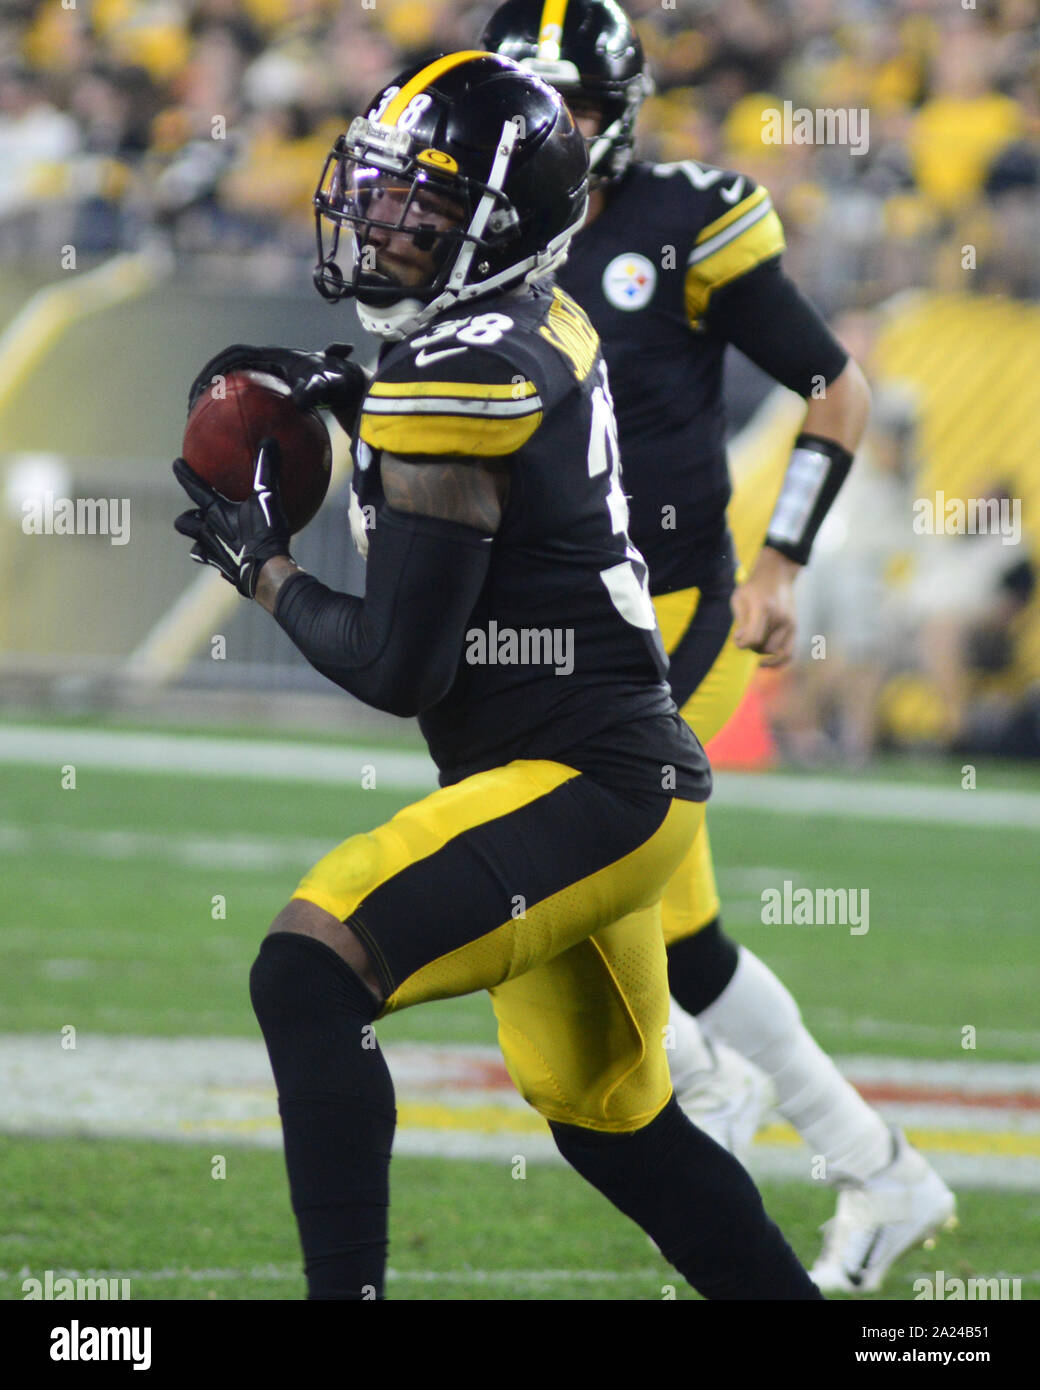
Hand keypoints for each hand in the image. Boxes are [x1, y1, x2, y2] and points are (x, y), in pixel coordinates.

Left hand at [173, 438, 291, 597]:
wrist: (266, 571)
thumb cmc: (264, 534)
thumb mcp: (268, 498)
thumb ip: (267, 470)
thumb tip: (269, 441)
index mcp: (216, 513)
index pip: (194, 488)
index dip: (185, 474)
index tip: (176, 463)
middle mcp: (208, 532)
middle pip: (185, 523)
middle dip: (186, 518)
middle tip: (195, 514)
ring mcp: (214, 553)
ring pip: (196, 546)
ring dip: (199, 540)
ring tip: (208, 537)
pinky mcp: (223, 570)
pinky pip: (214, 563)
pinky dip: (217, 560)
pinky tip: (228, 559)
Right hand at [188, 342, 368, 432]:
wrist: (347, 384)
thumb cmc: (336, 382)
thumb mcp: (326, 385)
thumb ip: (314, 389)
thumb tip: (300, 402)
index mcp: (270, 357)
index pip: (234, 357)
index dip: (215, 368)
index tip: (202, 385)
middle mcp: (265, 366)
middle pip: (227, 373)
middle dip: (207, 387)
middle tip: (193, 409)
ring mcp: (267, 381)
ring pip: (235, 390)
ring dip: (217, 404)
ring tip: (202, 427)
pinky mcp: (272, 396)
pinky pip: (250, 406)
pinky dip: (239, 420)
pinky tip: (234, 444)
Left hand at [731, 545, 800, 666]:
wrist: (776, 574)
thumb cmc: (752, 587)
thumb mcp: (739, 599)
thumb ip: (740, 621)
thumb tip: (742, 642)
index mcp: (763, 608)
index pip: (753, 639)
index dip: (741, 644)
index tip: (737, 638)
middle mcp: (779, 617)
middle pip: (762, 647)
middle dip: (751, 645)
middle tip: (746, 633)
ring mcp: (789, 622)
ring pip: (773, 651)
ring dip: (761, 650)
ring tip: (756, 637)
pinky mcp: (794, 627)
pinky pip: (789, 653)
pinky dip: (778, 662)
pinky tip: (766, 664)